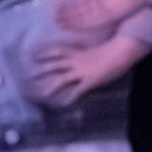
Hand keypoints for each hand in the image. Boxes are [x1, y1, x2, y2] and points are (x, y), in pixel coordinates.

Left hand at [29, 34, 149, 105]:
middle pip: (56, 65)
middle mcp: (77, 61)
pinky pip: (78, 91)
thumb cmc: (112, 47)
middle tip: (30, 74)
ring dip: (53, 86)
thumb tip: (84, 56)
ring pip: (63, 79)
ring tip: (44, 93)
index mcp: (78, 52)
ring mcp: (82, 72)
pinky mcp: (90, 81)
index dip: (45, 53)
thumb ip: (88, 53)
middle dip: (43, 69)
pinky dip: (71, 97)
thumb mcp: (96, 48)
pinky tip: (65, 103)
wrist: (120, 51)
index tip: (33, 54)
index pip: (57, 51)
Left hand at [56, 0, 151, 30]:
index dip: (71, 4)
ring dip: (77, 22)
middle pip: (85, 9)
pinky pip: (102, 24)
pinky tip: (80, 29)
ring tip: (63, 25)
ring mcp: (113, 11)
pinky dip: (90, 26)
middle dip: (70, 15)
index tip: (58, 8)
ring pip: (92, 18)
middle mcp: (108, 1)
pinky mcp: (118, 17)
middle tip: (56, 20)